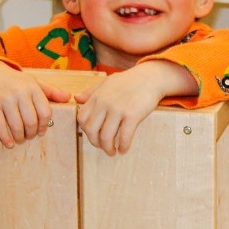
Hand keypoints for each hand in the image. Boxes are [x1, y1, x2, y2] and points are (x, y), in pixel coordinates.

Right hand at [0, 61, 73, 147]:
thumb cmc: (14, 81)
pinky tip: (9, 144)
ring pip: (17, 126)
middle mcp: (20, 93)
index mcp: (33, 88)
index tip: (41, 132)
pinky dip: (5, 138)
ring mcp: (5, 99)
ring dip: (20, 138)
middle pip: (31, 121)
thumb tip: (69, 97)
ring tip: (20, 139)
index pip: (45, 112)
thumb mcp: (34, 82)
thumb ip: (51, 91)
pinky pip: (0, 126)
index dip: (44, 126)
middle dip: (31, 134)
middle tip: (29, 137)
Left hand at [75, 61, 195, 154]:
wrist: (150, 77)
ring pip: (106, 136)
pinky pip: (124, 137)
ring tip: (113, 151)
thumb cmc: (129, 81)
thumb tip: (77, 98)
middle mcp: (104, 103)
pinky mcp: (132, 115)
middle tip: (103, 147)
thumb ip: (92, 91)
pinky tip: (124, 150)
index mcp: (97, 96)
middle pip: (91, 130)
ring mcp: (118, 110)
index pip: (82, 119)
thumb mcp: (107, 82)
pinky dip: (123, 147)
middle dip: (95, 143)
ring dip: (108, 148)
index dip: (86, 131)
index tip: (94, 135)